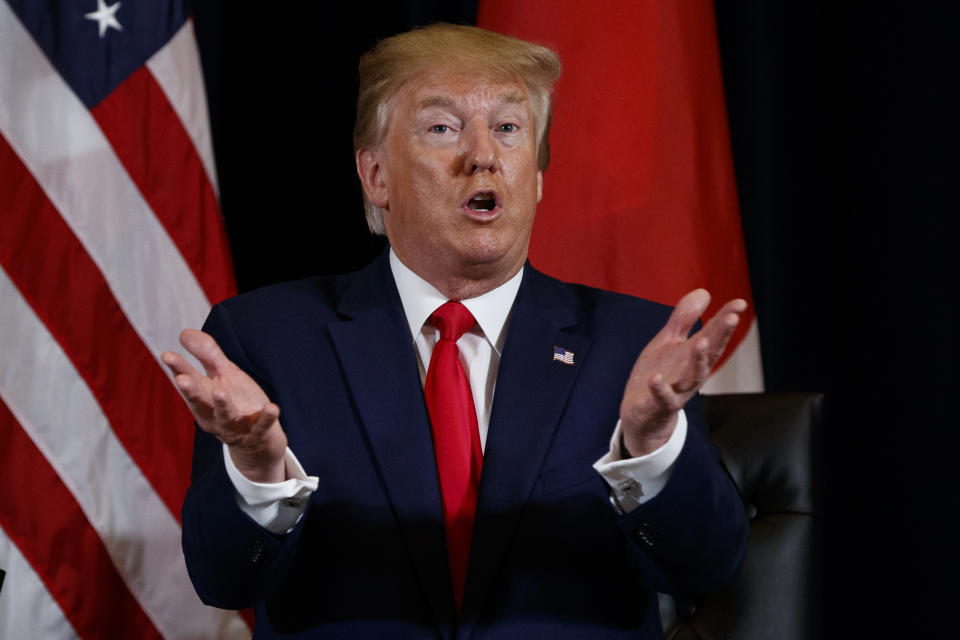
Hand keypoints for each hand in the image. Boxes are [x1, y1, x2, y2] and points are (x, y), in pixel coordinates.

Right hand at [162, 329, 287, 482]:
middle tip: (182, 379)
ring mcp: (234, 425)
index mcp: (203, 398)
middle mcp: (213, 414)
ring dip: (222, 405)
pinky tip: (272, 407)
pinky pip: (262, 426)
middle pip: (200, 401)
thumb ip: (206, 354)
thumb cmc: (235, 401)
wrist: (258, 437)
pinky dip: (266, 417)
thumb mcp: (222, 374)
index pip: (188, 381)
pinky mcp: (256, 432)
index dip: (178, 368)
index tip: (167, 355)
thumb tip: (184, 332)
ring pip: (225, 416)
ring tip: (220, 391)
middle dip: (191, 390)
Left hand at [619, 290, 745, 455]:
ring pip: (693, 376)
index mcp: (694, 356)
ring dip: (698, 360)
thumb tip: (705, 291)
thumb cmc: (660, 373)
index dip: (726, 319)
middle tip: (732, 318)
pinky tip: (655, 378)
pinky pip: (662, 398)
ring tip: (700, 341)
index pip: (713, 335)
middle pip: (709, 354)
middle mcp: (691, 373)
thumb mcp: (669, 341)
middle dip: (720, 336)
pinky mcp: (659, 405)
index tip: (740, 303)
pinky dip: (659, 389)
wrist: (642, 414)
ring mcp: (677, 390)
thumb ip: (685, 318)